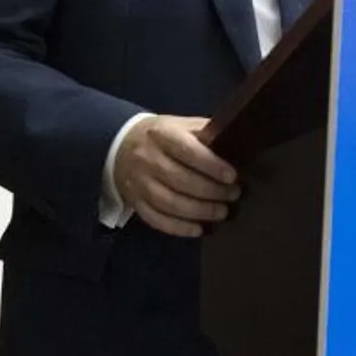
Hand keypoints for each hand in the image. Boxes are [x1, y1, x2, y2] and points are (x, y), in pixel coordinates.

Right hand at [111, 114, 240, 237]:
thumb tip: (236, 145)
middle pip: (180, 180)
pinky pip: (156, 219)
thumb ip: (205, 134)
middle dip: (211, 191)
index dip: (211, 165)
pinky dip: (178, 227)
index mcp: (162, 134)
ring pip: (169, 202)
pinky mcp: (135, 201)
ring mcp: (139, 182)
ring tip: (222, 212)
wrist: (120, 146)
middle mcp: (147, 158)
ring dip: (199, 211)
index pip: (188, 151)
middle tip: (233, 195)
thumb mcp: (181, 125)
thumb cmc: (162, 136)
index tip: (232, 176)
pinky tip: (198, 229)